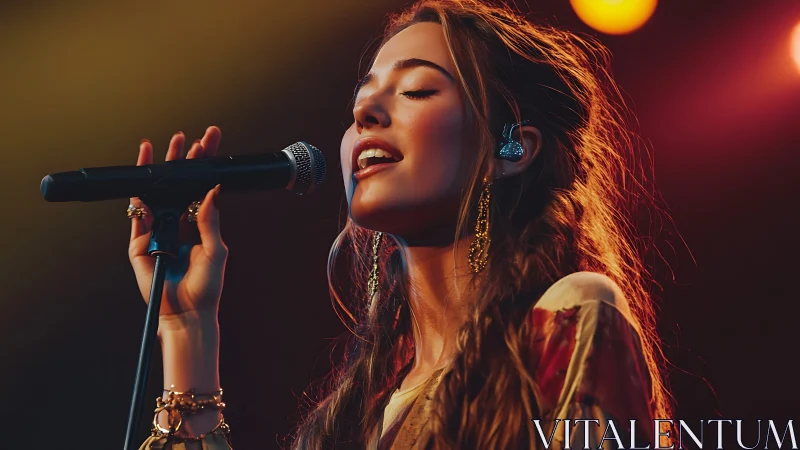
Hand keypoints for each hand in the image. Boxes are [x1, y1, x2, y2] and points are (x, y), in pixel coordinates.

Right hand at [128, 127, 227, 326]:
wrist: (187, 313)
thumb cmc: (206, 286)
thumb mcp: (216, 250)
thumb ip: (210, 220)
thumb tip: (211, 189)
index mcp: (197, 223)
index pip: (199, 187)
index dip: (203, 166)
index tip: (209, 143)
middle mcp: (176, 222)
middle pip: (176, 184)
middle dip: (180, 160)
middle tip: (186, 138)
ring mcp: (156, 230)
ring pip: (153, 193)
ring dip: (155, 170)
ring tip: (160, 146)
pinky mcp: (139, 243)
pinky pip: (136, 216)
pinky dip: (137, 197)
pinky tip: (141, 179)